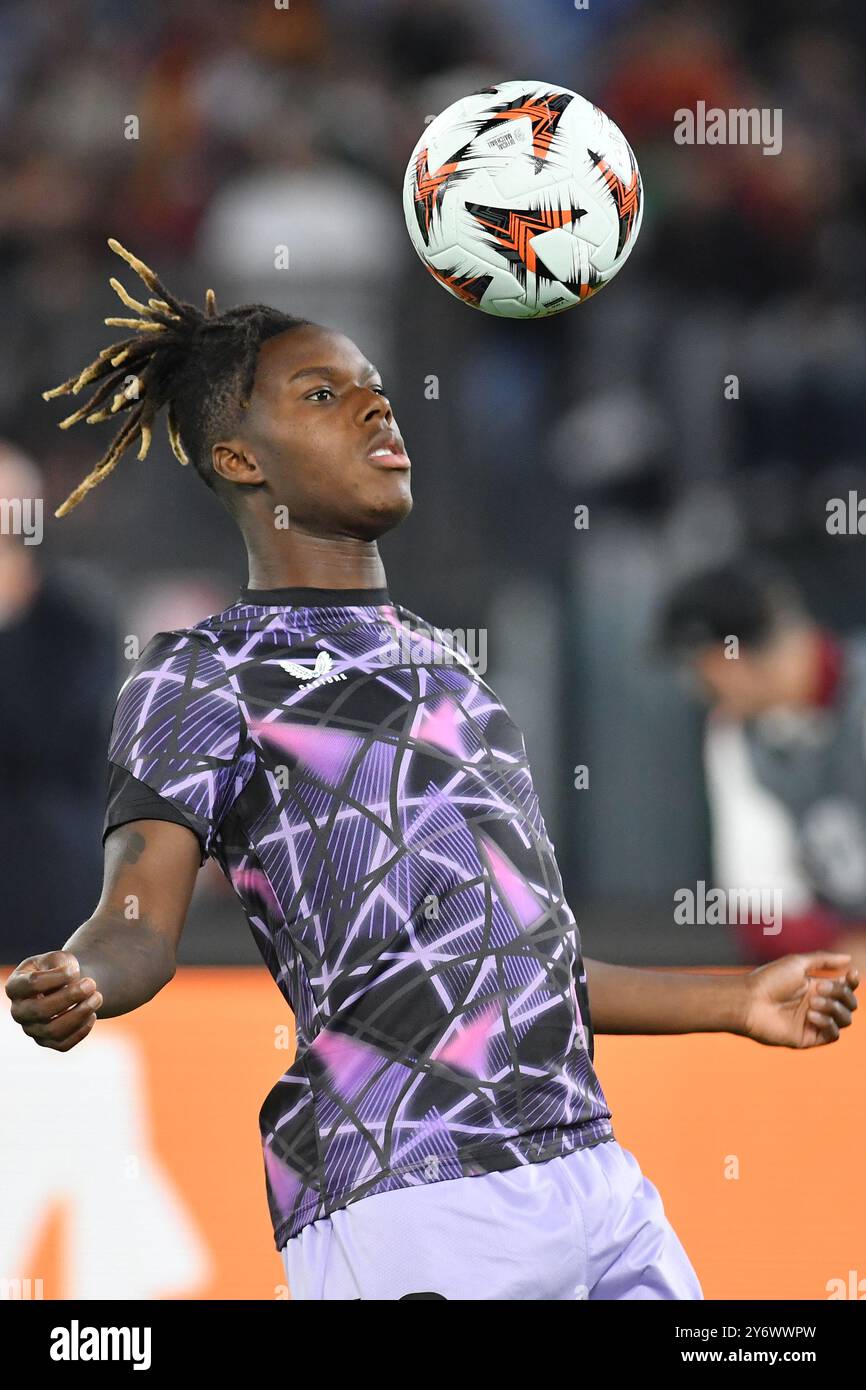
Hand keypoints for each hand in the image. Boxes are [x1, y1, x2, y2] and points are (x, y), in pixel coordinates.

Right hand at [5, 950, 102, 1050]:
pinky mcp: (47, 1042)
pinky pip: (64, 1044)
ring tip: (97, 997)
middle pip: (41, 1010)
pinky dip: (82, 1030)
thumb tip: (72, 982)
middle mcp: (19, 1012)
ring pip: (53, 1031)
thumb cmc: (59, 969)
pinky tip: (92, 1014)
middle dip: (70, 997)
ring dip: (80, 1014)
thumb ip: (62, 965)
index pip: (33, 984)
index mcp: (15, 987)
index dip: (58, 976)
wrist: (67, 984)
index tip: (75, 969)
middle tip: (91, 984)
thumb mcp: (58, 958)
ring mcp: (31, 1029)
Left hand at [741, 952, 858, 1047]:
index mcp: (815, 987)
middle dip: (840, 994)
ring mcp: (813, 1023)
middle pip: (849, 1003)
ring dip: (834, 1008)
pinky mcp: (808, 1038)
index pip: (845, 987)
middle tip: (818, 988)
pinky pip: (833, 1035)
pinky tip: (811, 1015)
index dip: (852, 982)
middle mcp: (816, 1005)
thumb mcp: (797, 963)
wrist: (749, 1002)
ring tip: (812, 1003)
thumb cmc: (769, 980)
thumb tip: (849, 958)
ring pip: (844, 1019)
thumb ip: (824, 960)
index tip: (851, 975)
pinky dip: (828, 1023)